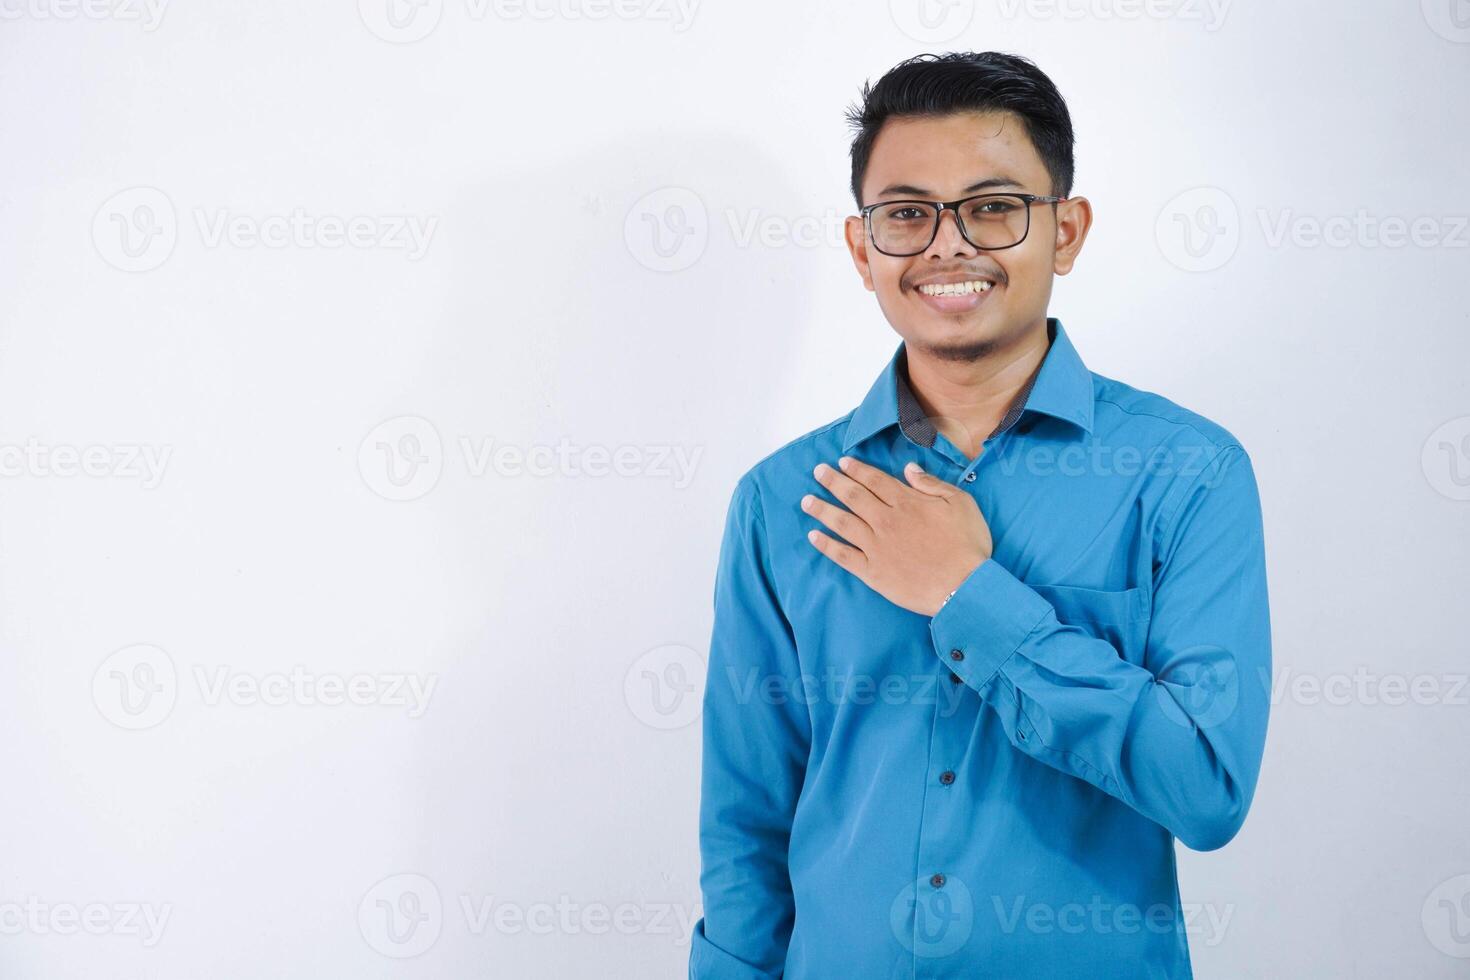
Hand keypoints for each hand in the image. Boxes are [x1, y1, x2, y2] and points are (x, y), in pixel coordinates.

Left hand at [802, 456, 993, 616]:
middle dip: (833, 481)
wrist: (963, 587)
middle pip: (853, 496)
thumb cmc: (967, 546)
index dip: (857, 470)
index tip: (842, 462)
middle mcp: (886, 521)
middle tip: (817, 472)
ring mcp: (876, 547)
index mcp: (907, 503)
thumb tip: (909, 469)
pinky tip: (813, 536)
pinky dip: (826, 545)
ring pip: (842, 522)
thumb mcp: (960, 504)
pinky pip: (843, 555)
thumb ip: (932, 485)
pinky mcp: (872, 572)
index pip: (875, 481)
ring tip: (806, 501)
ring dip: (822, 509)